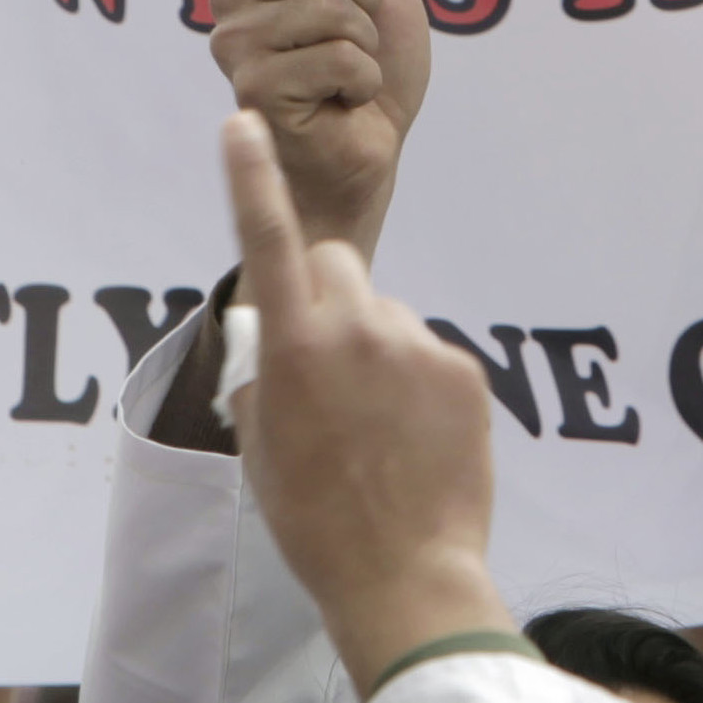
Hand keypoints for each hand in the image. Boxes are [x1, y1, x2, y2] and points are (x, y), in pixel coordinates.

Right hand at [207, 0, 428, 261]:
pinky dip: (363, 80)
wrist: (370, 151)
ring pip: (333, 5)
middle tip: (362, 33)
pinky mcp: (253, 86)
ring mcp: (237, 42)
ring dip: (367, 43)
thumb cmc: (371, 73)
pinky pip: (339, 55)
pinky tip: (343, 101)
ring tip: (350, 72)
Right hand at [218, 113, 511, 690]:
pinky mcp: (463, 371)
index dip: (248, 178)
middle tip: (325, 364)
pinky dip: (417, 385)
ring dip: (375, 351)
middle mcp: (356, 330)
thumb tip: (274, 352)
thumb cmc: (316, 524)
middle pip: (333, 265)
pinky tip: (414, 441)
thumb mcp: (261, 450)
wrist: (405, 579)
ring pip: (384, 317)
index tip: (239, 123)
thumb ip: (263, 380)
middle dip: (323, 294)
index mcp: (293, 349)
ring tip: (378, 430)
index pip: (265, 242)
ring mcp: (416, 347)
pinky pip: (427, 355)